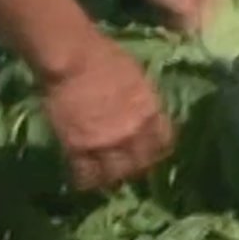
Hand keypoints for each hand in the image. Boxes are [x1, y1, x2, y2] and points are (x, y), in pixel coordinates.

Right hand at [39, 36, 174, 190]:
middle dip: (137, 168)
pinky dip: (86, 180)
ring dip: (113, 177)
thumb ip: (144, 102)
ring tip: (106, 177)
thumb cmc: (106, 58)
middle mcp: (133, 132)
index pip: (164, 143)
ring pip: (115, 174)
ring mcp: (106, 142)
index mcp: (151, 112)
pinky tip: (84, 180)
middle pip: (142, 163)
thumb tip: (146, 113)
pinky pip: (85, 175)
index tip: (151, 152)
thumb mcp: (138, 79)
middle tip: (128, 168)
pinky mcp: (78, 147)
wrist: (74, 60)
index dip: (158, 150)